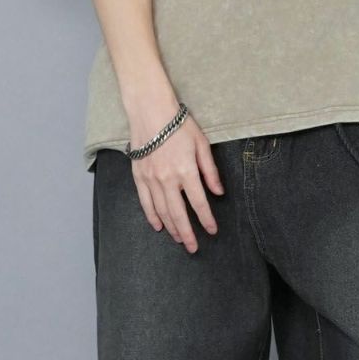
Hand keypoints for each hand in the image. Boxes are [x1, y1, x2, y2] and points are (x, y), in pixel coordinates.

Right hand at [129, 111, 223, 251]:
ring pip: (161, 211)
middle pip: (178, 214)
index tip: (212, 231)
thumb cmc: (179, 124)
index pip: (198, 202)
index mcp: (186, 170)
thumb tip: (218, 192)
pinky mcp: (139, 176)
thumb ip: (210, 170)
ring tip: (180, 239)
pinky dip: (152, 216)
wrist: (150, 111)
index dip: (206, 219)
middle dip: (187, 233)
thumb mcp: (202, 144)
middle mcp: (167, 178)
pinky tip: (158, 226)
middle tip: (193, 248)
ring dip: (171, 228)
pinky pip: (145, 202)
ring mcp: (151, 179)